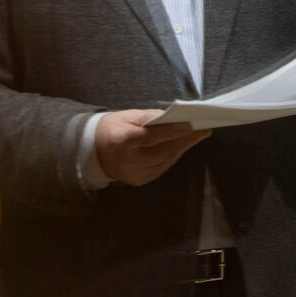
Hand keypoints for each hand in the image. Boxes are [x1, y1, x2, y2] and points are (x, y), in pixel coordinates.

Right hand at [95, 109, 209, 185]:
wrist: (92, 151)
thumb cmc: (112, 128)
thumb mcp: (126, 116)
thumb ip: (150, 116)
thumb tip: (174, 116)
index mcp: (122, 140)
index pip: (152, 136)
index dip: (173, 131)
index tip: (192, 125)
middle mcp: (128, 160)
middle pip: (163, 151)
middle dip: (185, 140)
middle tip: (204, 131)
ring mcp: (133, 173)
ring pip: (165, 161)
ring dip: (183, 148)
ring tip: (197, 137)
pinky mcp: (138, 180)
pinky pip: (161, 168)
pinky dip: (173, 157)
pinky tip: (182, 147)